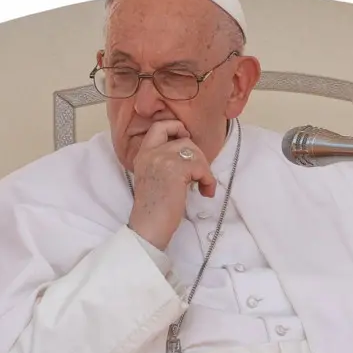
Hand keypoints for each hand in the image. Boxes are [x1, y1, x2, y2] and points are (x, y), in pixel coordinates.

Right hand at [127, 120, 216, 249]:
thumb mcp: (154, 177)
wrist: (148, 226)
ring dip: (205, 170)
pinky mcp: (175, 169)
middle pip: (185, 140)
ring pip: (195, 152)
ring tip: (204, 186)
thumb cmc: (155, 208)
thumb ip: (165, 162)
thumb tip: (191, 155)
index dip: (177, 128)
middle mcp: (151, 153)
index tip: (186, 142)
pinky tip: (205, 192)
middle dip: (198, 158)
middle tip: (200, 176)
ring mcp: (162, 159)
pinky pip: (201, 167)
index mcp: (143, 154)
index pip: (160, 126)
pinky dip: (208, 180)